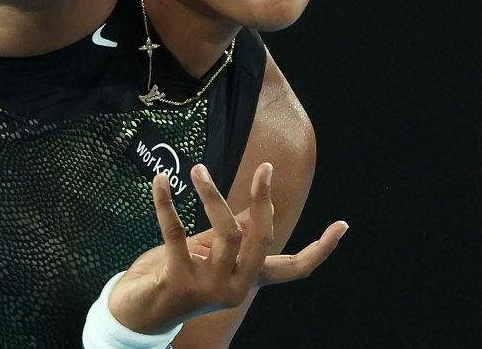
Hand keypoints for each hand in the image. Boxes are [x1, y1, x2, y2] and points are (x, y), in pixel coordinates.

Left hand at [108, 163, 347, 333]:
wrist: (138, 314)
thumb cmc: (177, 276)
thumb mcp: (211, 255)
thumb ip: (235, 235)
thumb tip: (258, 207)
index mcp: (249, 280)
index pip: (295, 269)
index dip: (321, 249)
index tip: (343, 225)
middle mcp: (237, 288)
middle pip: (263, 239)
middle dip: (264, 200)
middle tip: (264, 167)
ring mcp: (210, 289)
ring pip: (225, 232)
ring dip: (211, 195)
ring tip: (197, 170)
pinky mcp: (180, 283)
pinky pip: (177, 233)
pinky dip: (166, 204)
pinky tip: (160, 182)